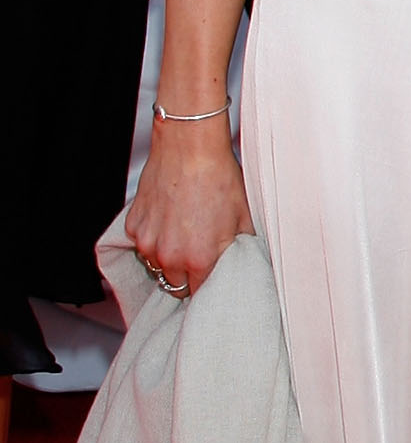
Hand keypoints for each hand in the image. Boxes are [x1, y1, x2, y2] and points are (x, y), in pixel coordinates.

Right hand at [127, 118, 253, 298]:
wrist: (189, 147)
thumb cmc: (218, 177)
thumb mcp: (243, 219)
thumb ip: (241, 250)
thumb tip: (245, 264)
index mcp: (200, 259)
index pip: (200, 294)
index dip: (207, 286)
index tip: (211, 278)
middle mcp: (169, 255)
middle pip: (175, 284)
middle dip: (187, 274)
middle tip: (198, 253)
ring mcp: (147, 241)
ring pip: (156, 265)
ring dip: (168, 256)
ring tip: (183, 232)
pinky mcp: (133, 225)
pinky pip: (143, 243)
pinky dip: (154, 237)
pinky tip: (169, 218)